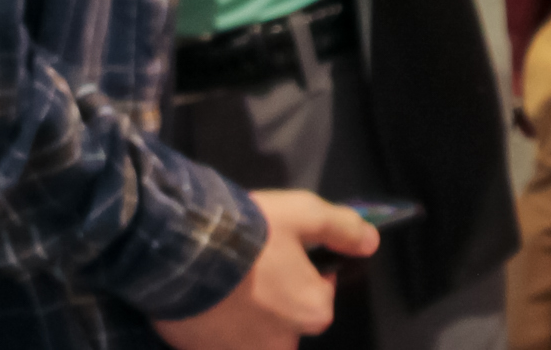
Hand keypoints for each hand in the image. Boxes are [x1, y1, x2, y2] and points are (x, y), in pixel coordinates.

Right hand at [153, 191, 378, 349]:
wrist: (180, 251)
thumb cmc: (250, 233)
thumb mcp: (304, 213)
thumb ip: (343, 228)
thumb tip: (371, 242)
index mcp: (313, 311)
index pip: (322, 293)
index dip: (306, 270)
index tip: (284, 252)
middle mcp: (283, 344)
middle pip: (287, 321)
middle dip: (275, 300)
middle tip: (252, 268)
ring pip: (252, 336)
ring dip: (243, 316)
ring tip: (224, 284)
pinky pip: (216, 342)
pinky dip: (213, 327)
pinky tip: (203, 299)